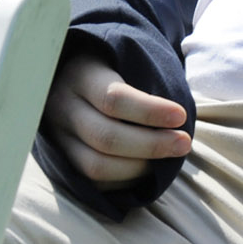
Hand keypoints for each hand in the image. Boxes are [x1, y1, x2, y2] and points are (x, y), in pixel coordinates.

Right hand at [42, 54, 191, 186]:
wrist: (72, 80)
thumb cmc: (113, 68)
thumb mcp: (123, 60)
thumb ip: (144, 83)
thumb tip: (178, 120)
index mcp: (81, 75)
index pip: (113, 98)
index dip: (150, 112)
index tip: (180, 116)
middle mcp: (63, 107)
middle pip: (106, 137)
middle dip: (151, 145)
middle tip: (183, 143)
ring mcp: (59, 138)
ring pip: (97, 166)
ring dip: (140, 168)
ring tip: (168, 159)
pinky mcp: (63, 162)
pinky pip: (94, 183)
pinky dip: (124, 181)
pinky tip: (146, 171)